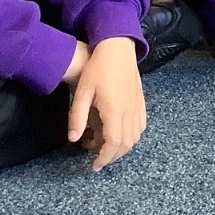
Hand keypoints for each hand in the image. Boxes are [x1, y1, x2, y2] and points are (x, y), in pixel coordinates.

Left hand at [67, 37, 145, 171]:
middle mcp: (129, 110)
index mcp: (114, 109)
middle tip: (97, 159)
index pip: (113, 143)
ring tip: (105, 146)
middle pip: (126, 144)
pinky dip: (132, 136)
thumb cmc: (98, 68)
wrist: (118, 48)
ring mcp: (138, 106)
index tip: (94, 165)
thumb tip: (73, 139)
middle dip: (112, 156)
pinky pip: (141, 126)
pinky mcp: (141, 102)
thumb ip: (77, 117)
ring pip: (135, 137)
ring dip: (122, 147)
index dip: (104, 158)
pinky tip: (120, 133)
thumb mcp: (82, 92)